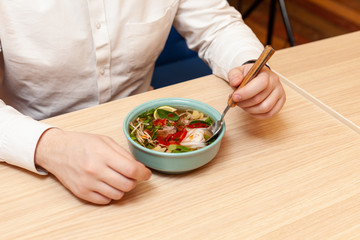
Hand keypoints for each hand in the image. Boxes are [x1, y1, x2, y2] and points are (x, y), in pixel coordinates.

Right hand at [35, 128, 151, 204]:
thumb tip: (140, 167)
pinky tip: (106, 184)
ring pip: (118, 195)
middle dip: (134, 181)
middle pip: (127, 184)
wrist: (56, 150)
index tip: (146, 174)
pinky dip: (110, 194)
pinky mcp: (82, 193)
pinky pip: (105, 201)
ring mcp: (88, 183)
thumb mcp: (105, 141)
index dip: (144, 173)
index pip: (132, 169)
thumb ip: (124, 154)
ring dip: (122, 188)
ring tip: (117, 178)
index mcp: (103, 154)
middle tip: (131, 175)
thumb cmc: (82, 143)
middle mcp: (95, 170)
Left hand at [228, 64, 285, 118]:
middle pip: (259, 98)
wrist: (256, 77)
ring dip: (250, 110)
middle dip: (244, 103)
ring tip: (243, 105)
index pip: (261, 83)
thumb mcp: (238, 72)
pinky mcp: (280, 102)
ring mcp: (279, 93)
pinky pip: (269, 114)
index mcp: (265, 73)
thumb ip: (234, 75)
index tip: (235, 97)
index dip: (246, 92)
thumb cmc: (247, 76)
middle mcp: (275, 82)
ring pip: (265, 108)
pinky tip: (250, 109)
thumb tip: (235, 82)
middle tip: (236, 101)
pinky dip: (257, 114)